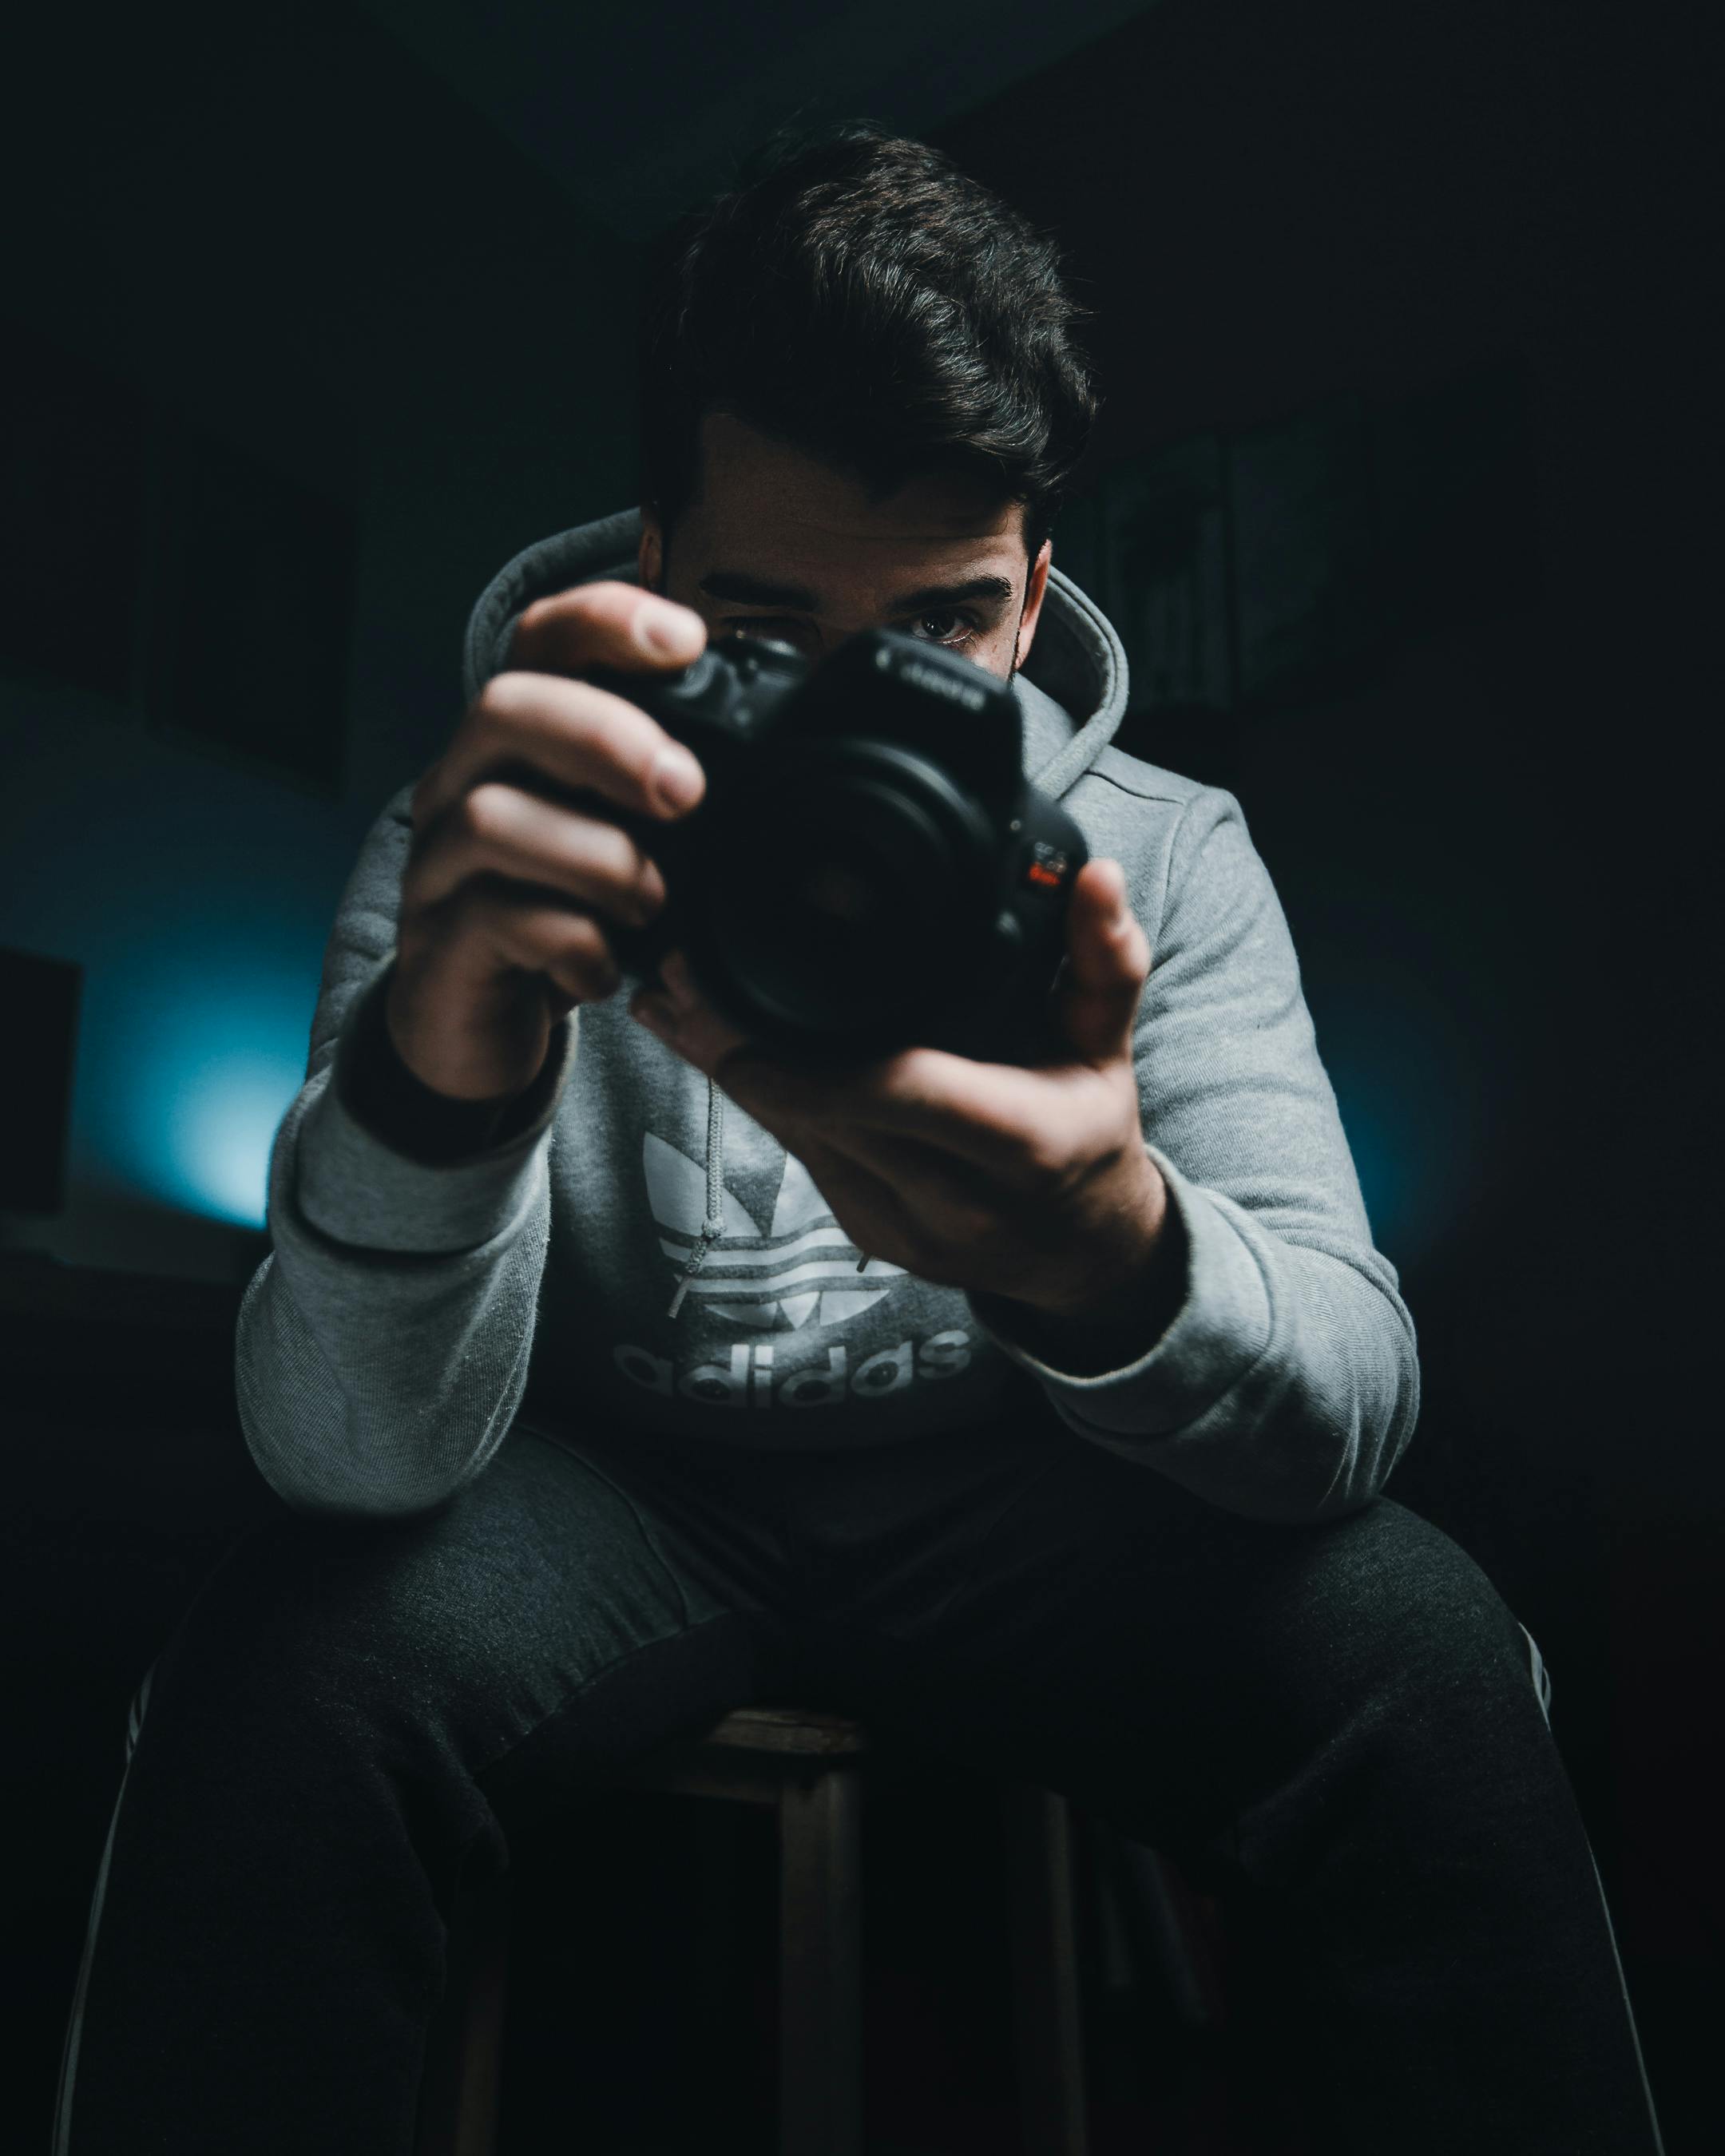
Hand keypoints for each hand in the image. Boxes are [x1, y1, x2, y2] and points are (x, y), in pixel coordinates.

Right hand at [387, 583, 708, 1101]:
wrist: (477, 1033)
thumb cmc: (566, 920)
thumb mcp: (626, 845)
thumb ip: (671, 799)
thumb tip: (785, 772)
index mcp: (519, 745)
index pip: (541, 640)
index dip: (607, 620)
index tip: (687, 641)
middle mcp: (462, 784)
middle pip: (503, 707)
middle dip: (605, 735)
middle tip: (684, 791)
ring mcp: (440, 865)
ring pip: (491, 818)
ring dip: (595, 856)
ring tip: (651, 901)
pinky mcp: (439, 944)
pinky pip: (493, 919)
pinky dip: (568, 940)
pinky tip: (605, 969)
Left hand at [629, 856, 1171, 1325]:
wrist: (1082, 1253)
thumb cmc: (1090, 1133)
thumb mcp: (1109, 1046)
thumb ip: (1104, 958)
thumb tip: (1095, 877)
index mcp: (1020, 1144)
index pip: (902, 1096)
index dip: (814, 1067)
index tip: (745, 1026)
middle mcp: (957, 1200)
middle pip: (825, 1116)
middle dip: (744, 1048)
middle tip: (681, 971)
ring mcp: (906, 1228)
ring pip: (797, 1138)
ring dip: (731, 1069)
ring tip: (672, 997)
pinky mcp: (868, 1237)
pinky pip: (800, 1157)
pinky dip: (757, 1099)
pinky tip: (710, 1048)